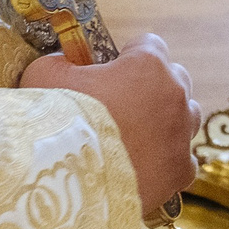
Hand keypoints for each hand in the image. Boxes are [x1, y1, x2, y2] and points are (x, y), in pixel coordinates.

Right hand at [19, 33, 201, 206]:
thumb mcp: (44, 76)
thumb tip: (63, 62)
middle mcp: (174, 95)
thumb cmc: (57, 122)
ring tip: (133, 137)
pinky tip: (140, 167)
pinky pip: (181, 159)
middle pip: (174, 79)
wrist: (63, 184)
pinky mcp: (179, 171)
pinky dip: (165, 162)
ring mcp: (181, 134)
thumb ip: (60, 62)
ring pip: (184, 118)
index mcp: (148, 65)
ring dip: (165, 122)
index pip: (149, 44)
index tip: (110, 72)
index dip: (127, 57)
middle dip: (151, 87)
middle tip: (119, 106)